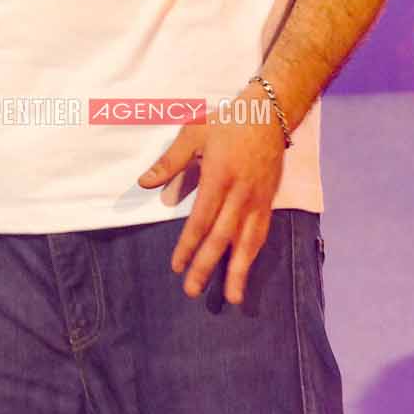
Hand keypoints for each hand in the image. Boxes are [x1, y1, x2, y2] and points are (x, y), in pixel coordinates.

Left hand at [137, 84, 287, 304]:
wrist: (269, 116)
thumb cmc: (226, 123)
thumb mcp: (193, 133)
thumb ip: (169, 162)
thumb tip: (144, 183)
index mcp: (218, 178)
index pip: (200, 220)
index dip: (188, 245)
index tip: (176, 266)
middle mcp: (239, 195)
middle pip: (222, 238)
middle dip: (206, 266)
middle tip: (192, 291)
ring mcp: (257, 201)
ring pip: (247, 242)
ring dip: (237, 271)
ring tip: (230, 298)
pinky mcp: (268, 203)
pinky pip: (260, 234)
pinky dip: (252, 255)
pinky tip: (245, 270)